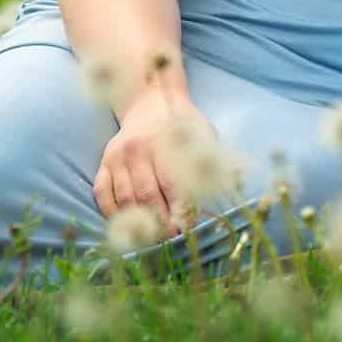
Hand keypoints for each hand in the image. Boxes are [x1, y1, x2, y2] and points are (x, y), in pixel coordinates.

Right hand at [93, 91, 209, 231]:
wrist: (150, 102)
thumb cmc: (182, 124)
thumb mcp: (203, 133)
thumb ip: (215, 158)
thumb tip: (239, 182)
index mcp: (164, 142)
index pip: (174, 185)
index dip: (180, 211)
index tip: (187, 229)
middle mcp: (138, 150)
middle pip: (148, 196)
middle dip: (160, 222)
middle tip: (171, 239)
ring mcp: (117, 157)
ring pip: (125, 198)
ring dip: (137, 222)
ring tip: (152, 238)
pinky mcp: (104, 162)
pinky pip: (102, 193)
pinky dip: (112, 213)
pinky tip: (125, 225)